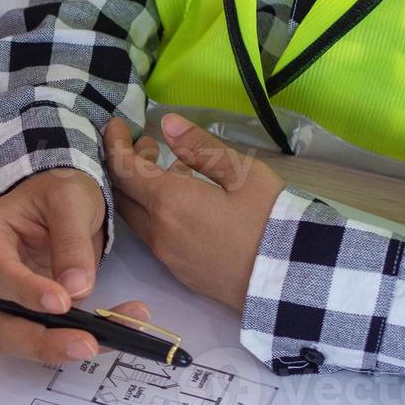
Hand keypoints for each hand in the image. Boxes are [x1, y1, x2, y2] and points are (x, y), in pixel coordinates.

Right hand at [0, 167, 148, 363]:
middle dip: (42, 342)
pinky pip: (53, 335)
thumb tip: (77, 289)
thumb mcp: (69, 200)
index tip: (62, 303)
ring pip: (23, 340)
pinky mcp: (33, 315)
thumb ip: (71, 242)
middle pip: (0, 324)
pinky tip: (124, 326)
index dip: (27, 293)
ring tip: (115, 336)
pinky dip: (88, 336)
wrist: (62, 198)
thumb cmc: (57, 189)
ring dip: (66, 347)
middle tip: (86, 344)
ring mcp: (7, 300)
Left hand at [105, 115, 283, 311]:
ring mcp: (167, 255)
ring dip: (140, 190)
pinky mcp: (179, 271)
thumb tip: (167, 124)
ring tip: (167, 166)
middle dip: (125, 166)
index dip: (114, 144)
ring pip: (136, 216)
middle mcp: (158, 232)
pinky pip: (154, 234)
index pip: (123, 169)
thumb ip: (201, 147)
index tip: (116, 125)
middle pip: (123, 194)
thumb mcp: (243, 174)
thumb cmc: (272, 220)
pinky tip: (183, 199)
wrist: (290, 280)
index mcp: (170, 203)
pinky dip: (154, 210)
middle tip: (146, 145)